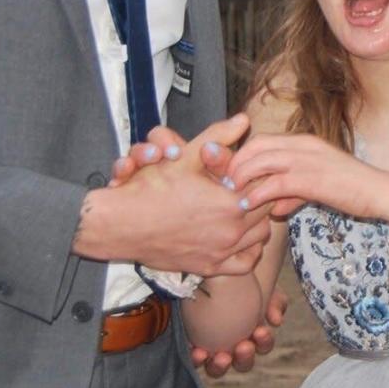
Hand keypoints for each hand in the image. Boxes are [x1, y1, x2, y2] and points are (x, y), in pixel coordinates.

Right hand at [76, 115, 273, 275]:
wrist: (122, 224)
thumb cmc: (152, 189)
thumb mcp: (186, 156)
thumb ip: (218, 137)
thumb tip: (243, 120)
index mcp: (231, 203)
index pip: (265, 188)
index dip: (259, 178)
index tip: (249, 174)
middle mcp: (231, 231)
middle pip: (266, 212)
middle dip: (259, 198)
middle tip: (246, 189)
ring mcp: (221, 252)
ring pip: (259, 237)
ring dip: (255, 222)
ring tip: (242, 210)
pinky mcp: (210, 267)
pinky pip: (244, 263)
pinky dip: (247, 251)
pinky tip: (238, 238)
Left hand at [191, 289, 288, 377]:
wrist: (213, 277)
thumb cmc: (242, 283)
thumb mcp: (262, 287)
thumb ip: (274, 301)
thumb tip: (276, 319)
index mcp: (253, 336)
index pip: (263, 345)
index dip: (264, 341)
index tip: (261, 331)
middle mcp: (234, 348)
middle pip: (243, 363)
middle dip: (245, 357)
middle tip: (243, 346)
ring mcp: (213, 350)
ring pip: (218, 368)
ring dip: (220, 366)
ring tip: (220, 357)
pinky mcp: (193, 347)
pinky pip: (195, 360)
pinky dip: (197, 359)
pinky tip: (197, 352)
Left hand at [228, 133, 382, 218]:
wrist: (379, 192)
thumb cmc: (352, 190)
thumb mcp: (319, 187)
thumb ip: (294, 194)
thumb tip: (275, 208)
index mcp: (305, 142)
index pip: (263, 139)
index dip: (243, 155)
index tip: (230, 173)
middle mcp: (303, 145)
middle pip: (256, 145)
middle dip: (236, 163)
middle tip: (225, 183)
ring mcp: (307, 160)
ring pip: (261, 160)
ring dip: (242, 176)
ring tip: (231, 193)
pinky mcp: (312, 178)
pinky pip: (275, 182)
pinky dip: (258, 193)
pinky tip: (249, 204)